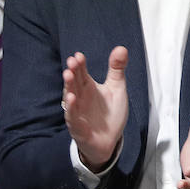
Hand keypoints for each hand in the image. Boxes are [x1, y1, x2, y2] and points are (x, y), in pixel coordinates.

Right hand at [63, 46, 128, 171]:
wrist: (110, 140)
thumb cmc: (110, 114)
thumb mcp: (116, 88)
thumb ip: (117, 69)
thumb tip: (121, 48)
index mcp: (88, 88)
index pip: (82, 73)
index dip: (80, 65)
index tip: (79, 55)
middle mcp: (80, 98)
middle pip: (75, 83)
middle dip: (73, 72)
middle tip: (72, 61)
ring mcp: (78, 113)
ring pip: (71, 98)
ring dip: (69, 87)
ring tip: (68, 75)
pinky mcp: (79, 127)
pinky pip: (73, 117)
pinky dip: (72, 109)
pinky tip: (72, 99)